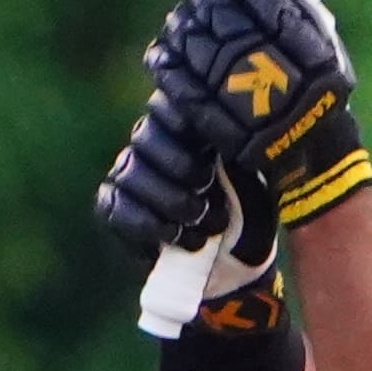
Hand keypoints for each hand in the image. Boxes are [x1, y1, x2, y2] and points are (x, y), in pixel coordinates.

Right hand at [96, 89, 277, 314]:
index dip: (187, 127)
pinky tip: (174, 238)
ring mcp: (130, 172)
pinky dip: (147, 225)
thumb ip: (240, 143)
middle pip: (146, 136)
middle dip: (181, 169)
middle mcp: (153, 140)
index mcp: (188, 123)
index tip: (214, 153)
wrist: (236, 266)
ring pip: (130, 173)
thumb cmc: (249, 213)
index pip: (170, 104)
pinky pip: (116, 206)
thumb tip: (239, 114)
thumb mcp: (256, 175)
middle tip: (210, 194)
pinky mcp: (116, 206)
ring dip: (169, 202)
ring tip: (202, 226)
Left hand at [138, 0, 371, 226]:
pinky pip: (181, 84)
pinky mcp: (216, 118)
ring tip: (181, 22)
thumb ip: (284, 2)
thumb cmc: (316, 83)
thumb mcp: (319, 37)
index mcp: (297, 33)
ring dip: (182, 26)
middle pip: (216, 9)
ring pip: (193, 41)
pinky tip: (162, 55)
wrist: (312, 144)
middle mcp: (266, 57)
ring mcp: (237, 89)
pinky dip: (167, 65)